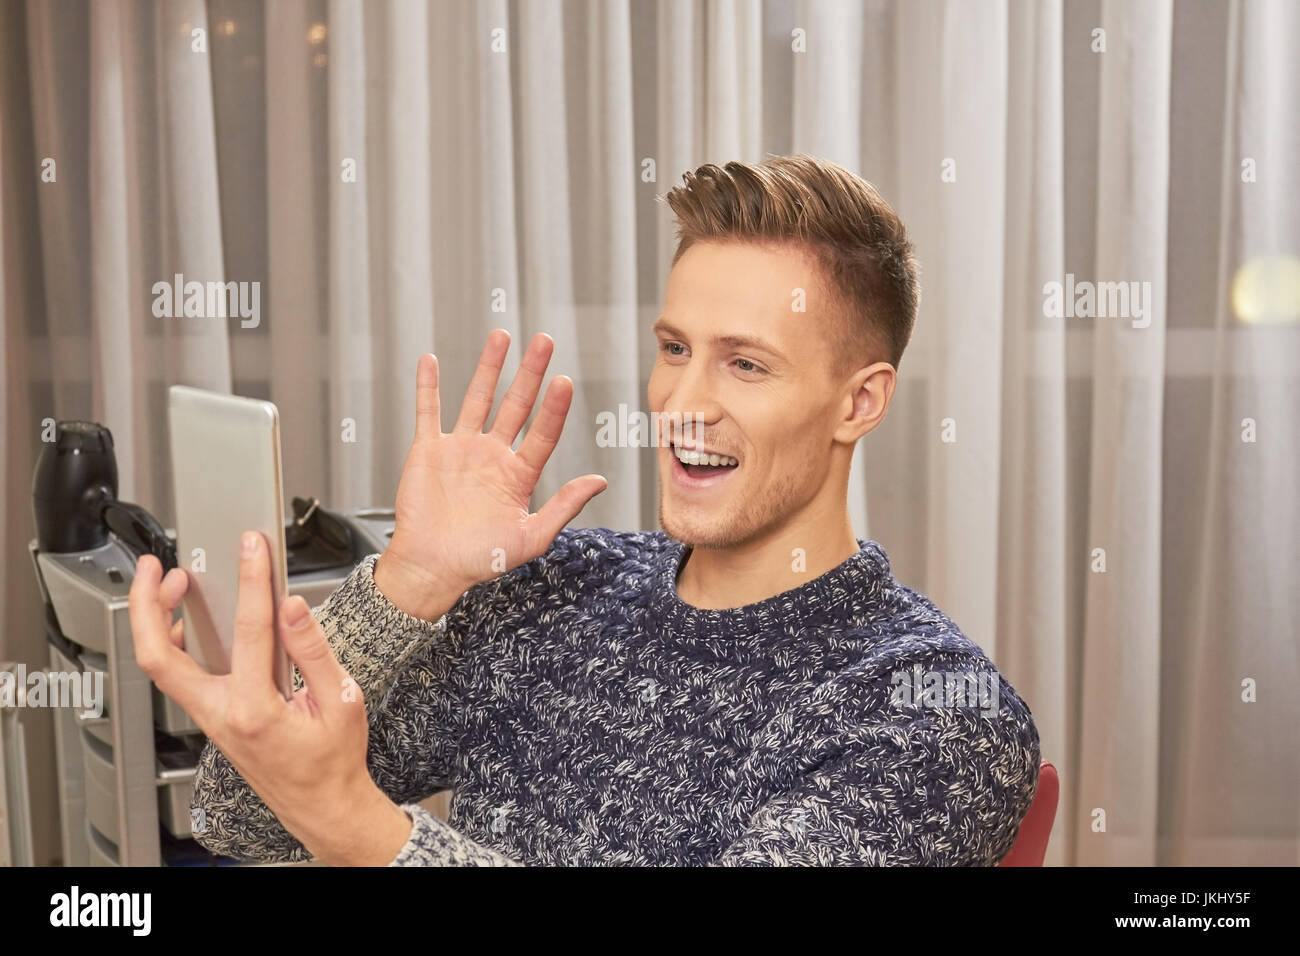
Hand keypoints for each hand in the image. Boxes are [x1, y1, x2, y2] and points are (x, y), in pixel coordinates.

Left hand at [128, 530, 411, 865]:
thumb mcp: (342, 700)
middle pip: (160, 656)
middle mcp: (223, 716)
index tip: (253, 548)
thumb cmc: (334, 761)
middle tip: (158, 568)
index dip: (252, 580)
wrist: (323, 805)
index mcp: (257, 709)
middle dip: (150, 605)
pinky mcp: (213, 720)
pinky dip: (170, 643)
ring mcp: (212, 720)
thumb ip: (313, 651)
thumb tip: (293, 608)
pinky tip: (183, 625)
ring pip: (161, 668)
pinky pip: (177, 678)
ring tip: (171, 585)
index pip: (250, 629)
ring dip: (156, 621)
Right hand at [377, 331, 606, 619]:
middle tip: (544, 341)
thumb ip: (564, 506)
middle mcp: (492, 456)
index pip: (542, 433)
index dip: (554, 408)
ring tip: (502, 336)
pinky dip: (428, 387)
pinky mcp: (428, 451)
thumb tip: (600, 480)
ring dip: (489, 367)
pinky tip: (430, 361)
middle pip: (516, 405)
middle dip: (530, 373)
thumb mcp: (532, 537)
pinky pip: (428, 412)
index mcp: (518, 475)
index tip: (564, 381)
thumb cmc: (481, 560)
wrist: (432, 568)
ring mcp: (460, 449)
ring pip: (477, 398)